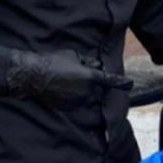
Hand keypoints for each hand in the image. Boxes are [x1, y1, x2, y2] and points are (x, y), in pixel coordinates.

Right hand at [7, 49, 131, 108]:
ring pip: (85, 95)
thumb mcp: (73, 55)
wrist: (34, 75)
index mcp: (89, 77)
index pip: (109, 80)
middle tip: (74, 73)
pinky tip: (61, 88)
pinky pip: (75, 102)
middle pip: (95, 87)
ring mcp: (77, 101)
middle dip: (90, 81)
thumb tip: (96, 67)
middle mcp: (86, 91)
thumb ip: (88, 62)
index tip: (129, 84)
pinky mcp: (68, 107)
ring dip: (81, 89)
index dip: (120, 82)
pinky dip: (72, 97)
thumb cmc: (53, 62)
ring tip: (64, 81)